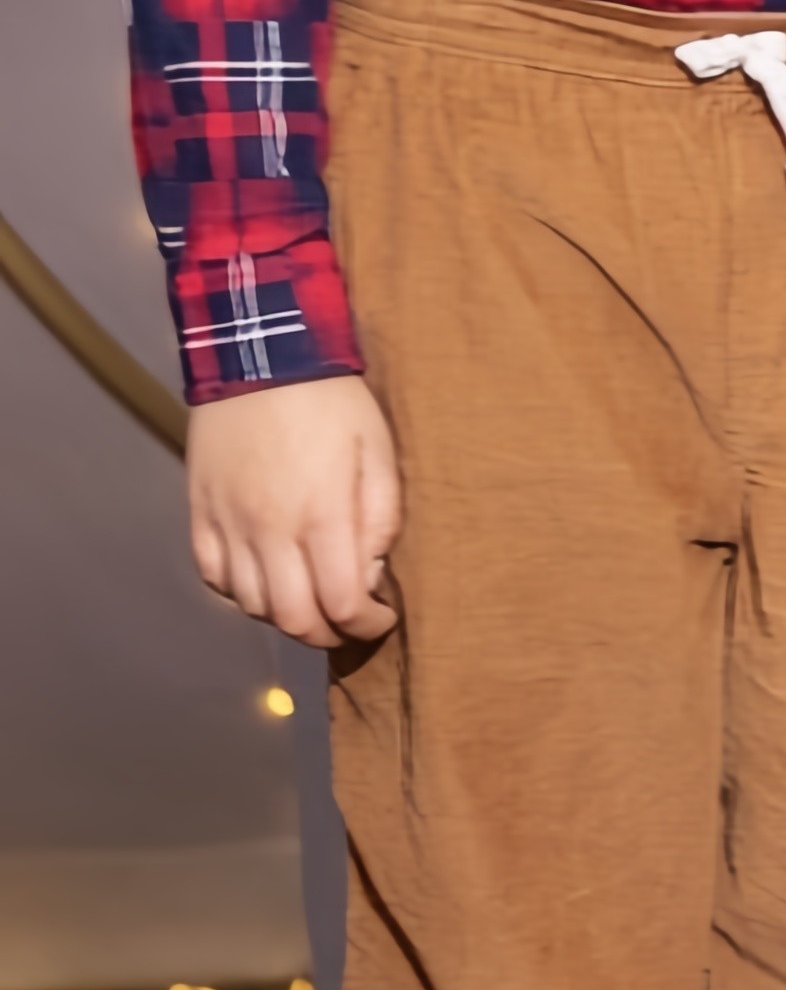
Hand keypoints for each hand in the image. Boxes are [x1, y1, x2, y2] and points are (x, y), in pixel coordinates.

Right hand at [185, 375, 402, 652]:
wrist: (261, 354)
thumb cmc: (331, 401)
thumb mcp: (379, 450)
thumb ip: (381, 517)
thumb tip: (371, 573)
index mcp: (322, 515)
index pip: (341, 604)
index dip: (365, 625)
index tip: (380, 618)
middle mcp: (269, 530)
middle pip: (293, 619)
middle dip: (327, 634)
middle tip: (347, 623)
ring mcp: (228, 523)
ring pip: (250, 605)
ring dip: (285, 615)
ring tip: (309, 600)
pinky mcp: (200, 511)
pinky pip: (213, 575)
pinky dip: (239, 591)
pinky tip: (263, 578)